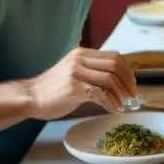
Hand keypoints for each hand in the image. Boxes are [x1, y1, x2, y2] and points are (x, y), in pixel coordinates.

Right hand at [24, 48, 138, 120]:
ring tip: (124, 105)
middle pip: (115, 66)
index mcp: (82, 53)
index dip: (127, 71)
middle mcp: (81, 59)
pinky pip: (100, 94)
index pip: (114, 56)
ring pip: (110, 79)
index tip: (132, 84)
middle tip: (132, 96)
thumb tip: (117, 81)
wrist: (31, 96)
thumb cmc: (53, 88)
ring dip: (121, 94)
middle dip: (128, 82)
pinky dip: (111, 103)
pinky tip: (113, 110)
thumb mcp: (74, 71)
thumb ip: (92, 71)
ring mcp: (77, 72)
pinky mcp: (74, 87)